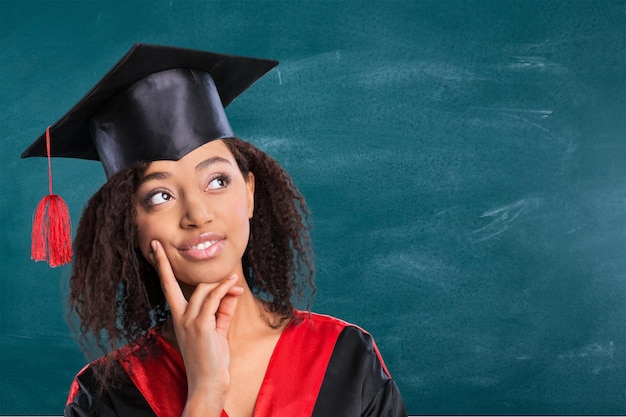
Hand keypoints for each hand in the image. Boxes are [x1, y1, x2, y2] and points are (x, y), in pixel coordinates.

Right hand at [150, 240, 243, 415]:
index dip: (161, 265)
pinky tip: (234, 286)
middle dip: (168, 262)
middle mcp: (179, 317)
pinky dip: (225, 289)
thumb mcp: (217, 329)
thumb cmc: (212, 358)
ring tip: (235, 283)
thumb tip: (231, 290)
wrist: (209, 383)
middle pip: (179, 282)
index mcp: (179, 316)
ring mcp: (189, 321)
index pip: (167, 286)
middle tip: (178, 249)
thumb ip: (222, 309)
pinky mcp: (201, 326)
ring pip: (203, 289)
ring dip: (221, 283)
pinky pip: (214, 299)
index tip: (155, 247)